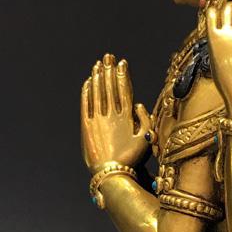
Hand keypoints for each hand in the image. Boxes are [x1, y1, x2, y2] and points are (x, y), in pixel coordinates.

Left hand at [81, 53, 150, 171]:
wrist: (112, 174)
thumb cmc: (131, 159)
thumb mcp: (146, 140)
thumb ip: (146, 120)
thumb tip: (139, 104)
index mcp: (126, 118)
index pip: (124, 90)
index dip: (123, 75)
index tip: (122, 63)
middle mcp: (111, 116)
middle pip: (110, 88)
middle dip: (109, 71)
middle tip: (108, 56)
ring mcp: (97, 120)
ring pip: (97, 93)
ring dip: (98, 77)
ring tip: (98, 65)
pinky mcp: (86, 127)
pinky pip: (85, 105)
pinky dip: (86, 92)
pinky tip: (88, 82)